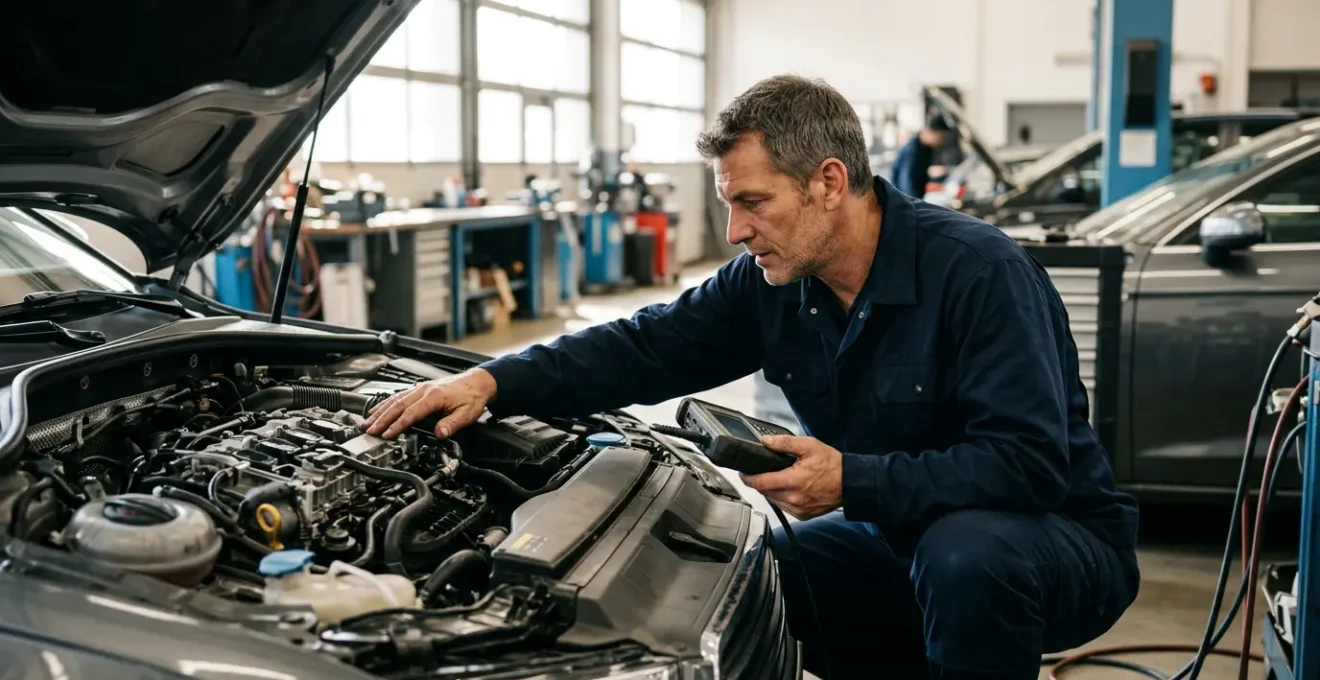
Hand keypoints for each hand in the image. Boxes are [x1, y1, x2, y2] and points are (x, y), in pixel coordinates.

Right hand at [364, 368, 496, 438]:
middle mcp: (424, 390)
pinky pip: (399, 395)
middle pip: (397, 406)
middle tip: (369, 430)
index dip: (397, 425)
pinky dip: (386, 403)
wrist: (478, 382)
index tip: (387, 435)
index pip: (411, 413)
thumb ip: (452, 424)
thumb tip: (440, 434)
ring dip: (380, 411)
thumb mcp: (467, 413)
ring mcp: (421, 388)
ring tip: (368, 421)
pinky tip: (379, 409)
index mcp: (434, 396)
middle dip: (382, 419)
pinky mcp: (420, 389)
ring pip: (395, 399)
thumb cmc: (473, 397)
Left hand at [739, 435, 842, 519]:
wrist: (850, 483)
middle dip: (761, 481)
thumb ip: (785, 443)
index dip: (748, 478)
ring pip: (773, 500)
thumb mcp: (809, 446)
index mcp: (793, 481)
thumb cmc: (832, 465)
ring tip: (779, 478)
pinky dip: (782, 498)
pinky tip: (789, 489)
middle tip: (764, 471)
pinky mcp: (802, 515)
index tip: (743, 473)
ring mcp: (798, 509)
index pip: (760, 483)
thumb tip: (766, 442)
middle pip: (765, 491)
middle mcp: (793, 499)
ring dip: (771, 490)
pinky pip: (783, 507)